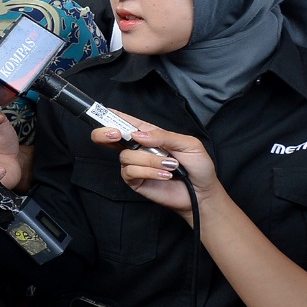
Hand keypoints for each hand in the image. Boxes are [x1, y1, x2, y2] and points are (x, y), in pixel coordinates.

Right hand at [104, 117, 220, 221]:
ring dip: (150, 160)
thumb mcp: (188, 144)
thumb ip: (163, 136)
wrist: (202, 192)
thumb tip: (138, 135)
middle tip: (115, 135)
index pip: (124, 121)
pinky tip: (164, 175)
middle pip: (108, 137)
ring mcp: (134, 164)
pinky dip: (149, 172)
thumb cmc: (198, 166)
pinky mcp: (134, 180)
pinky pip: (131, 172)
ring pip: (126, 156)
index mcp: (148, 134)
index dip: (109, 116)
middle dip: (105, 134)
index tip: (103, 113)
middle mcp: (137, 148)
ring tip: (170, 166)